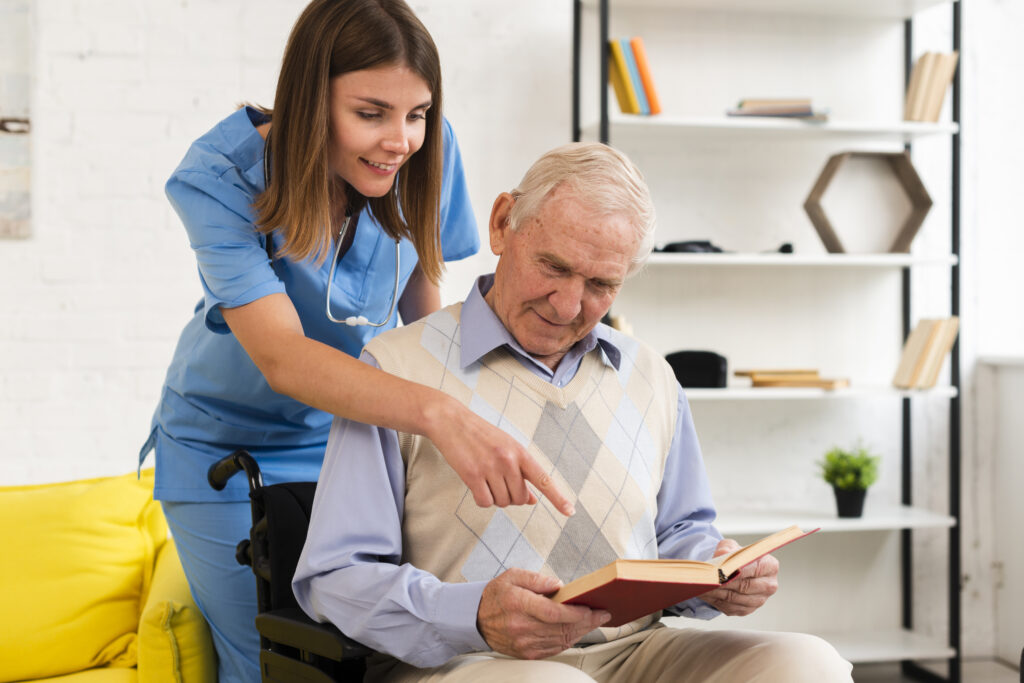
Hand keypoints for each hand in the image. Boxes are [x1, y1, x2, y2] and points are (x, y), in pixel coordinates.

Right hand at [427, 395, 574, 515]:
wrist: (451, 421)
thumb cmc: (480, 435)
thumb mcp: (506, 448)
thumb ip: (521, 473)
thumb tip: (532, 500)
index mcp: (520, 452)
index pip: (544, 479)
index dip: (558, 498)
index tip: (570, 512)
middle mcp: (508, 460)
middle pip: (519, 498)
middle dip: (511, 497)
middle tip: (498, 482)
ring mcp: (490, 467)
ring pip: (502, 502)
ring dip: (495, 497)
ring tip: (485, 478)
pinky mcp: (472, 474)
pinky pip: (485, 502)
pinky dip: (482, 499)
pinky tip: (476, 485)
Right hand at [477, 569, 609, 658]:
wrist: (475, 619)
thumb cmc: (496, 594)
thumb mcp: (513, 576)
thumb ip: (536, 579)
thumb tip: (559, 585)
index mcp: (518, 604)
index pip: (554, 612)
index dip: (575, 612)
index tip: (591, 608)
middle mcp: (521, 627)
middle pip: (562, 628)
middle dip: (587, 622)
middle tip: (603, 615)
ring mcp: (523, 643)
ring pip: (561, 640)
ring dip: (581, 632)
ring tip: (594, 622)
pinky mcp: (526, 653)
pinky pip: (554, 649)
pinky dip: (568, 641)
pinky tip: (577, 632)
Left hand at [700, 538, 778, 615]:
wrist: (735, 570)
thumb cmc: (736, 557)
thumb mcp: (731, 546)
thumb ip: (727, 548)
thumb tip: (722, 554)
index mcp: (770, 566)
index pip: (754, 569)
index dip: (738, 570)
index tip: (723, 570)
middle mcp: (769, 585)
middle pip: (744, 586)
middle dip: (725, 583)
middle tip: (709, 580)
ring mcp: (759, 600)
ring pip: (735, 598)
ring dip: (717, 593)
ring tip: (703, 586)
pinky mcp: (746, 610)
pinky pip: (729, 607)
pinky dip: (715, 600)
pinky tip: (705, 593)